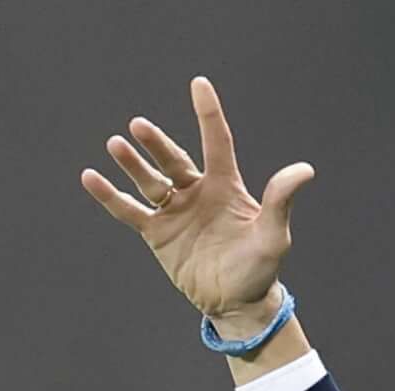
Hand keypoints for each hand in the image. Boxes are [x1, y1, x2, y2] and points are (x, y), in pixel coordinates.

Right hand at [79, 75, 313, 324]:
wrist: (237, 302)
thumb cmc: (259, 267)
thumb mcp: (273, 234)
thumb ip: (280, 200)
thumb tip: (304, 170)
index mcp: (226, 185)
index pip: (216, 141)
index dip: (208, 114)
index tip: (199, 84)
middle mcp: (197, 192)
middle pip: (174, 159)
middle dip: (157, 143)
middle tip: (138, 125)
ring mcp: (175, 211)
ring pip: (150, 180)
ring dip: (132, 163)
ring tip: (115, 144)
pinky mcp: (157, 233)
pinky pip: (130, 211)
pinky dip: (110, 196)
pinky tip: (91, 177)